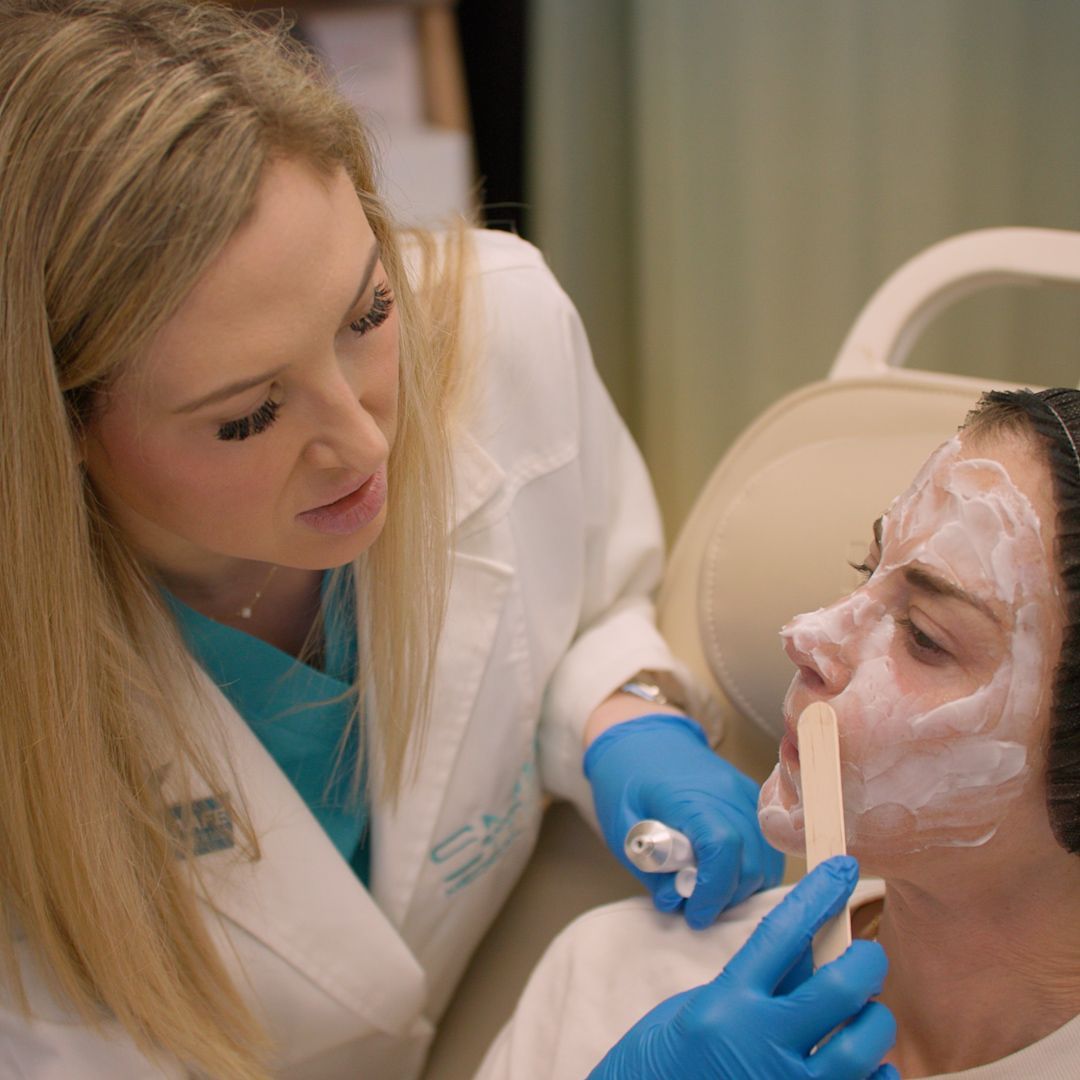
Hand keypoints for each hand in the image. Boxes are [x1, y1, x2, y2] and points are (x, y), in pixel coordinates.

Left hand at [584, 713, 783, 926]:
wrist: (642, 734)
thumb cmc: (625, 779)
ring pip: (766, 858)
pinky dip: (753, 868)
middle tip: (697, 907)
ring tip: (709, 890)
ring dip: (744, 886)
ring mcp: (744, 793)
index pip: (722, 848)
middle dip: (728, 897)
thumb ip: (648, 867)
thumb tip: (675, 900)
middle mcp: (727, 793)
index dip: (713, 891)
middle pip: (751, 861)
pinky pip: (767, 844)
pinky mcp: (752, 797)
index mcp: (690, 796)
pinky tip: (725, 873)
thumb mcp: (621, 826)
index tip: (695, 914)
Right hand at [588, 856, 897, 1079]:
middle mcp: (761, 1046)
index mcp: (728, 1005)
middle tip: (868, 954)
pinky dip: (879, 1074)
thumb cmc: (667, 1059)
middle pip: (841, 988)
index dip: (817, 896)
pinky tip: (869, 1063)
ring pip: (866, 1044)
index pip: (782, 934)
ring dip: (875, 1021)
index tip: (842, 868)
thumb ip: (760, 983)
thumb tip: (811, 948)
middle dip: (867, 961)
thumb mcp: (705, 1007)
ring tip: (866, 1015)